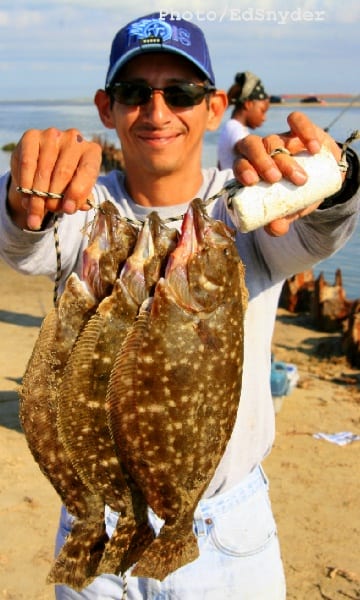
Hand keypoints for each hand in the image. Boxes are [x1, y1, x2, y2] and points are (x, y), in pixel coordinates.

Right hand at [9, 128, 101, 229]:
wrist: (42, 167)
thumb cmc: (66, 181)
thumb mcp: (77, 190)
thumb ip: (80, 198)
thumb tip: (79, 206)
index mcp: (92, 152)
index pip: (88, 171)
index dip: (78, 192)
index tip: (68, 210)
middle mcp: (74, 139)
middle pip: (64, 172)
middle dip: (56, 197)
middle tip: (50, 211)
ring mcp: (53, 135)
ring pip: (44, 170)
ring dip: (38, 196)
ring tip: (35, 213)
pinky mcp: (31, 136)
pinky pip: (28, 163)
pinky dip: (26, 184)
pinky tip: (25, 199)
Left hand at [233, 112, 342, 235]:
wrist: (322, 179)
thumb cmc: (296, 195)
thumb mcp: (288, 210)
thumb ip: (280, 220)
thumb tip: (275, 229)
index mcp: (251, 168)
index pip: (238, 163)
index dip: (242, 169)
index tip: (252, 182)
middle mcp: (261, 150)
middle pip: (250, 146)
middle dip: (261, 161)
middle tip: (275, 179)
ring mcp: (279, 137)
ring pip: (273, 140)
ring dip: (285, 159)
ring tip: (300, 179)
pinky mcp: (299, 128)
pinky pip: (297, 121)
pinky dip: (304, 131)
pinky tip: (313, 148)